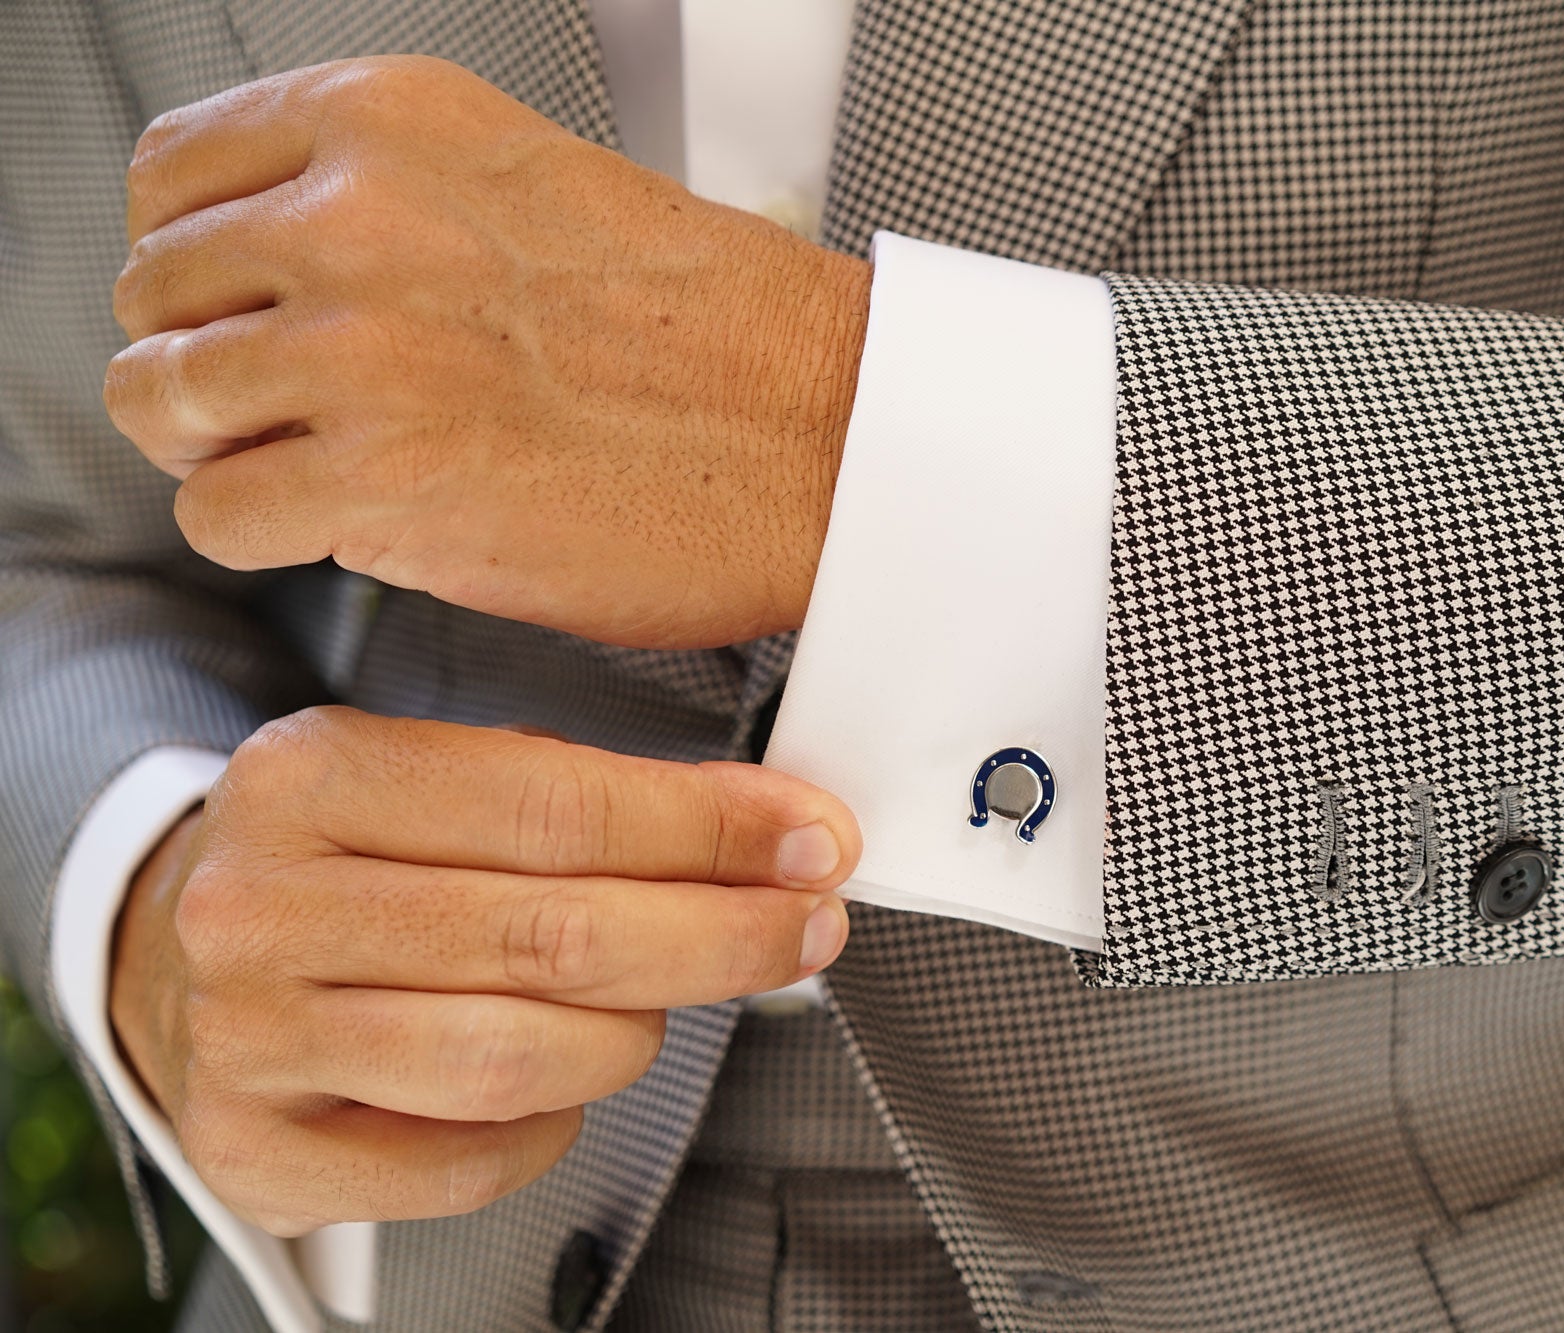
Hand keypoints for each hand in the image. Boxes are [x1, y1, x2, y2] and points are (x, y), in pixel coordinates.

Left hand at [104, 55, 870, 650]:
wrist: (828, 435)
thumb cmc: (720, 333)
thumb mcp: (534, 189)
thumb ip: (389, 206)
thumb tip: (277, 277)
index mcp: (395, 121)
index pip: (174, 175)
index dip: (201, 262)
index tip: (246, 311)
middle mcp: (359, 216)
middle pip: (155, 294)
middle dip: (216, 364)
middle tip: (302, 410)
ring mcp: (361, 348)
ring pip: (163, 402)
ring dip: (232, 452)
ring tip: (332, 470)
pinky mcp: (381, 480)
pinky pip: (216, 516)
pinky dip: (271, 536)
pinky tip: (361, 524)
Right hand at [108, 706, 856, 1233]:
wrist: (177, 951)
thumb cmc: (349, 859)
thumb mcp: (445, 780)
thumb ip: (601, 798)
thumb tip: (777, 830)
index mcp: (311, 776)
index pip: (558, 807)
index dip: (712, 831)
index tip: (812, 842)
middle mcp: (261, 906)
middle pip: (552, 937)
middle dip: (719, 936)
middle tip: (804, 928)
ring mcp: (250, 1038)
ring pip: (521, 1059)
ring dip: (636, 1033)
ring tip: (655, 1001)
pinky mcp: (259, 1152)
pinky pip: (472, 1160)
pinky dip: (553, 1124)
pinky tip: (560, 1074)